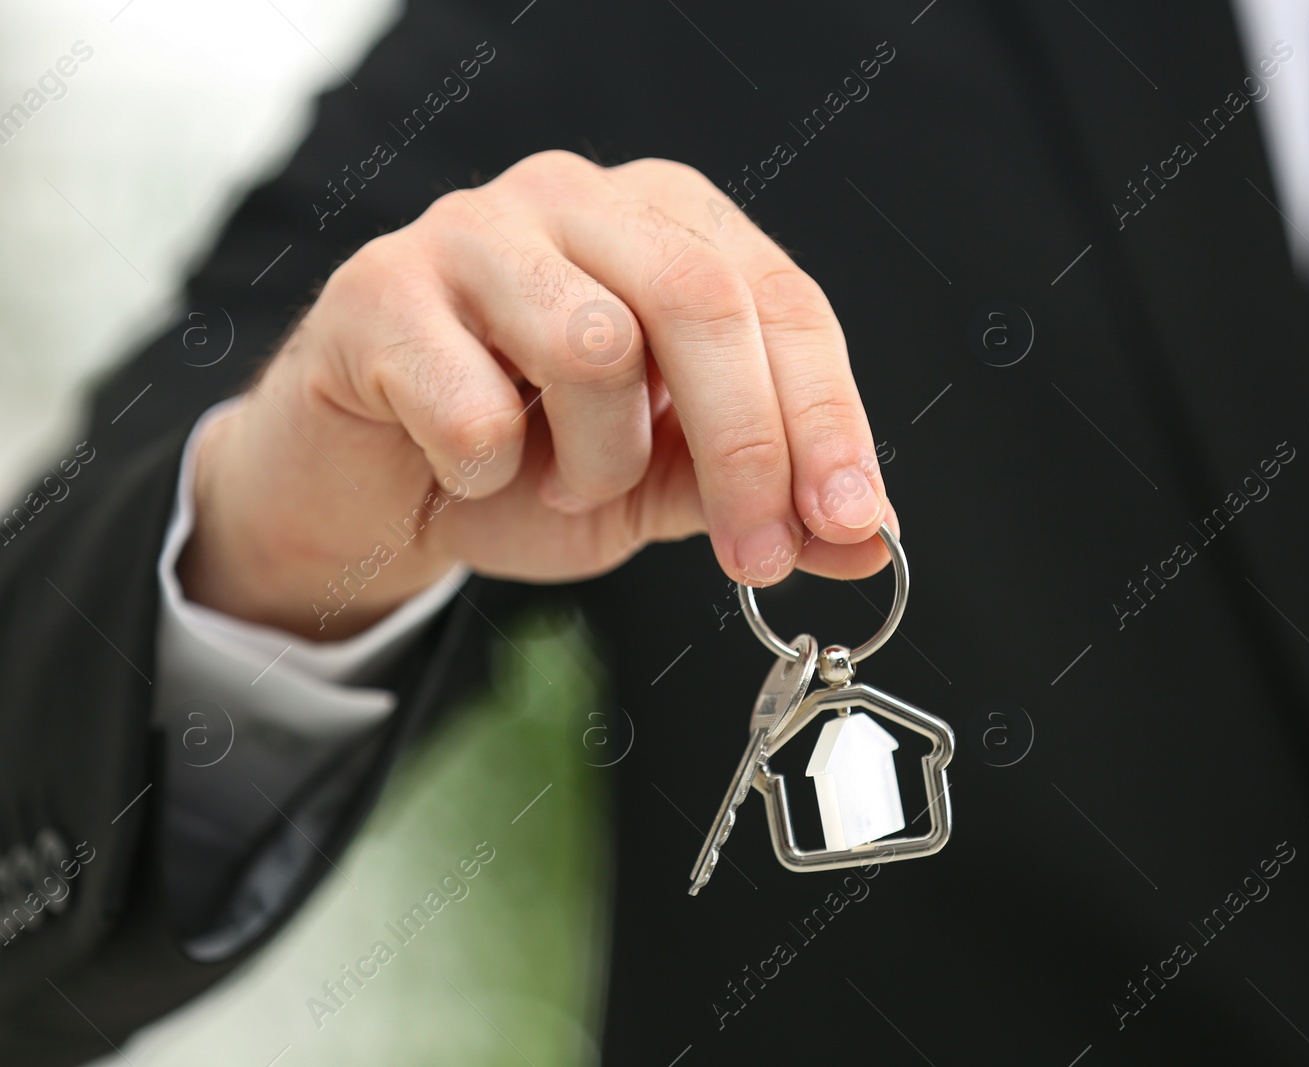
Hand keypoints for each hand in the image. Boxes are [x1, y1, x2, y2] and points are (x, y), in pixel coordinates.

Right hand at [179, 152, 893, 639]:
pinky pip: (473, 403)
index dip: (828, 416)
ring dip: (600, 460)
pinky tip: (472, 465)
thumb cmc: (527, 462)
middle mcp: (577, 200)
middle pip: (701, 301)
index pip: (780, 299)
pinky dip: (489, 469)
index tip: (851, 520)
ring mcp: (471, 231)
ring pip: (593, 344)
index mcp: (667, 223)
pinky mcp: (378, 291)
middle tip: (757, 557)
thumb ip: (760, 494)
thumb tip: (869, 537)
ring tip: (565, 481)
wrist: (371, 487)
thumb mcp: (665, 482)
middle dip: (747, 449)